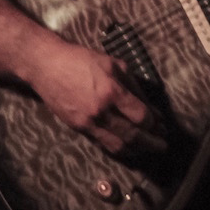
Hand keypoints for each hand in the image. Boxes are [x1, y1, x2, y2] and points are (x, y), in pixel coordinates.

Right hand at [25, 38, 166, 155]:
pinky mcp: (78, 128)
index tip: (160, 124)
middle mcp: (101, 111)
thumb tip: (150, 107)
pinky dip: (118, 148)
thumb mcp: (113, 64)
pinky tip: (128, 148)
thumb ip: (133, 86)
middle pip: (132, 135)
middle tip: (163, 145)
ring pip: (117, 146)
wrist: (46, 66)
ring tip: (148, 150)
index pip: (141, 116)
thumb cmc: (80, 59)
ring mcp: (88, 122)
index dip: (154, 123)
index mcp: (112, 92)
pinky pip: (102, 144)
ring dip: (136, 150)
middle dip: (151, 142)